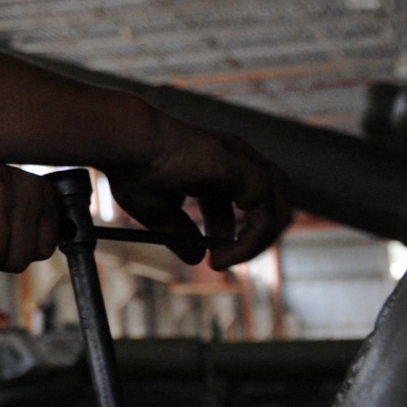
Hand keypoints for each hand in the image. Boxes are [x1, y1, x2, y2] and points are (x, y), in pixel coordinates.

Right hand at [106, 117, 290, 269]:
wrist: (127, 145)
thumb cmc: (133, 168)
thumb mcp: (158, 210)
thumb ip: (180, 231)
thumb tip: (196, 259)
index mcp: (218, 164)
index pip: (245, 200)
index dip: (234, 233)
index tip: (214, 257)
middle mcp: (237, 160)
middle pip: (272, 204)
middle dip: (254, 237)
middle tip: (225, 261)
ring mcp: (245, 163)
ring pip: (280, 208)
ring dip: (258, 241)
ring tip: (227, 261)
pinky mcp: (247, 172)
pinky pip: (265, 216)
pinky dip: (249, 242)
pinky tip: (221, 254)